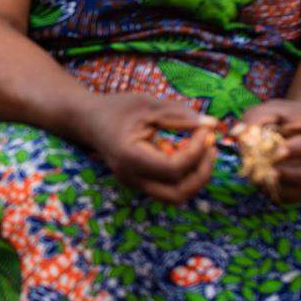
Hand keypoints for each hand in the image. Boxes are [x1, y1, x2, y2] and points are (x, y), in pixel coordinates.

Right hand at [83, 94, 218, 203]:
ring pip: (176, 196)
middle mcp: (132, 177)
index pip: (174, 169)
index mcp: (130, 157)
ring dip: (196, 178)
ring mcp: (136, 183)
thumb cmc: (116, 108)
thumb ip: (179, 115)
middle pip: (177, 194)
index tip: (204, 129)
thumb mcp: (148, 104)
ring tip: (205, 151)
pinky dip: (186, 174)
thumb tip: (212, 125)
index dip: (196, 151)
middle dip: (202, 173)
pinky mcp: (142, 182)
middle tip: (211, 146)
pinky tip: (190, 151)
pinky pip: (170, 188)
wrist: (89, 121)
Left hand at [238, 100, 300, 203]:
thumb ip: (257, 118)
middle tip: (270, 171)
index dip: (299, 149)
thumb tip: (240, 133)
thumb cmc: (285, 119)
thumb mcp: (272, 111)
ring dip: (288, 190)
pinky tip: (265, 186)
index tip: (277, 150)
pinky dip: (284, 196)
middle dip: (296, 175)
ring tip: (263, 180)